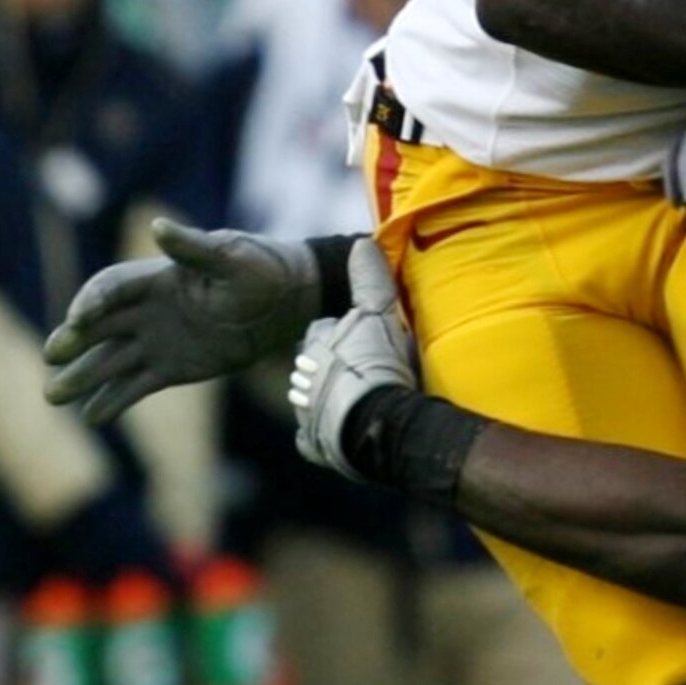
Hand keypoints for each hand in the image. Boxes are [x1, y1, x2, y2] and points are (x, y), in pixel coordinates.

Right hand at [42, 219, 321, 425]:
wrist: (289, 300)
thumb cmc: (262, 269)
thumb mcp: (231, 257)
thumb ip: (193, 248)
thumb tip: (159, 227)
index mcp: (155, 279)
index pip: (111, 289)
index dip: (91, 302)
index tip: (77, 320)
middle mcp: (146, 311)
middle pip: (99, 327)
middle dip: (73, 341)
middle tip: (52, 356)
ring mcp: (157, 341)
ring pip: (110, 361)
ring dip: (83, 377)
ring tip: (54, 396)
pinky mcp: (172, 368)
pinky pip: (136, 386)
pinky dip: (114, 402)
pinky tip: (92, 418)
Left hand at [288, 241, 418, 477]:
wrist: (373, 424)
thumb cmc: (377, 368)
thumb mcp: (380, 316)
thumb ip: (371, 280)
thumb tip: (362, 241)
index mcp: (319, 342)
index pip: (324, 329)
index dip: (343, 333)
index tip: (363, 340)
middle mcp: (305, 375)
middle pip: (315, 364)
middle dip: (331, 366)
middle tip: (363, 372)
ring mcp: (306, 410)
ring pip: (312, 398)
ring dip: (329, 399)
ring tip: (358, 402)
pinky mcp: (311, 443)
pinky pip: (313, 436)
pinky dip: (325, 435)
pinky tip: (343, 433)